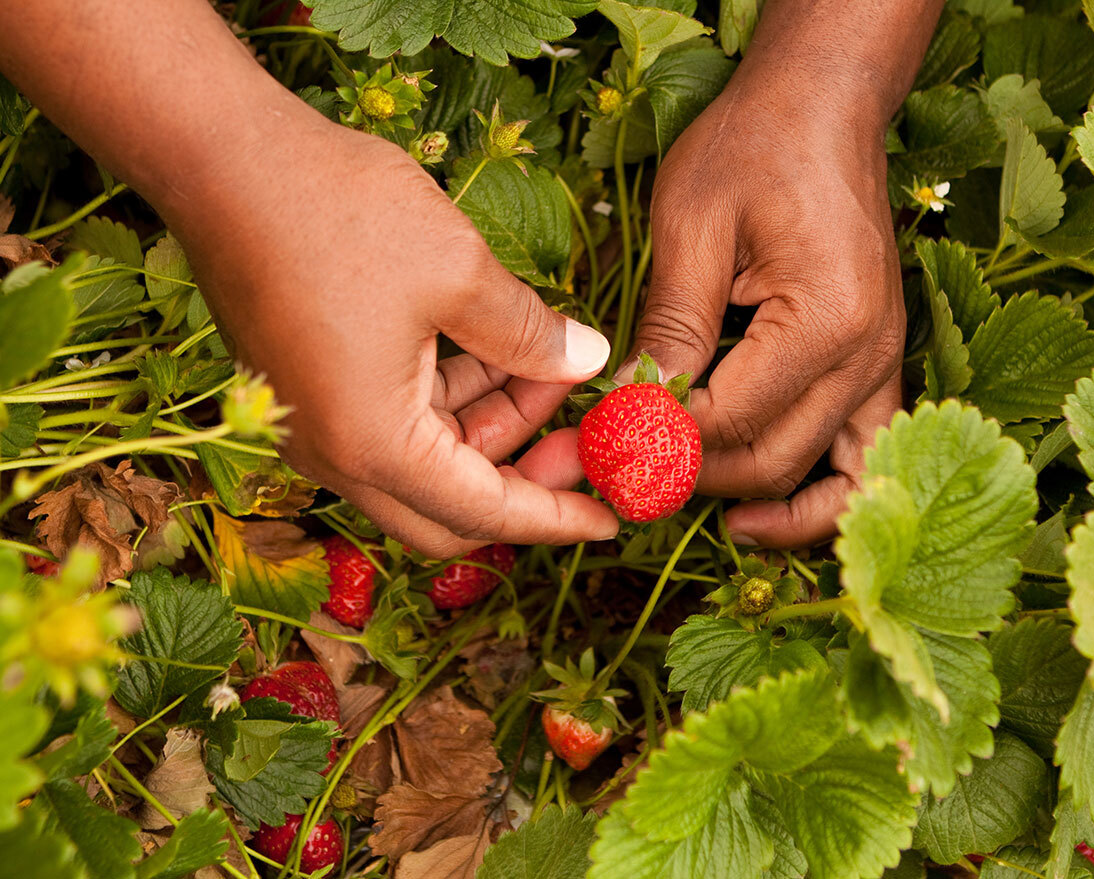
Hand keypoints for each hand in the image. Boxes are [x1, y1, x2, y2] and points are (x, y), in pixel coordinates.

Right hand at [171, 115, 618, 556]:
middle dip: (524, 476)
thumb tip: (588, 361)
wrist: (219, 158)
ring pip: (425, 459)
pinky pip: (394, 421)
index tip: (611, 518)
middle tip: (583, 438)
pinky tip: (498, 348)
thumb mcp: (459, 273)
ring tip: (552, 365)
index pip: (483, 511)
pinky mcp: (309, 389)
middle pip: (449, 507)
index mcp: (372, 444)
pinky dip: (451, 397)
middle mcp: (334, 453)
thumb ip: (531, 334)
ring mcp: (314, 424)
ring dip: (492, 423)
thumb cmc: (338, 213)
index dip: (555, 517)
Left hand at [625, 72, 905, 547]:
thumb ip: (670, 328)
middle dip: (686, 475)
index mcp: (824, 320)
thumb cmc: (754, 149)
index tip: (593, 445)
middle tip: (616, 472)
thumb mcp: (692, 228)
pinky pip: (858, 457)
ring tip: (687, 504)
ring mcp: (882, 366)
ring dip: (753, 500)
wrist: (822, 110)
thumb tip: (628, 412)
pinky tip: (756, 505)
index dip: (653, 442)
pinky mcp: (876, 367)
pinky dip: (814, 495)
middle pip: (770, 460)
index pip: (727, 420)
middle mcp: (869, 357)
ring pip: (823, 479)